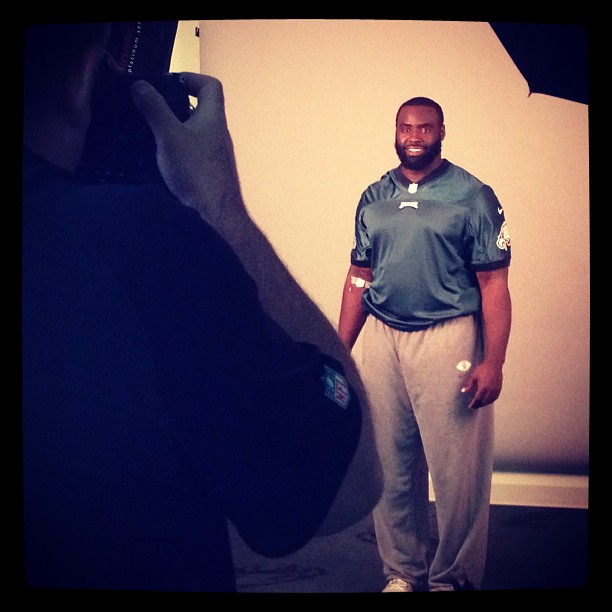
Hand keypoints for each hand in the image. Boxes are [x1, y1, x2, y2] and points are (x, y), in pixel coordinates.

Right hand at [130, 73, 243, 226]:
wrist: (216, 216)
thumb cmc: (198, 175)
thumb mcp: (169, 136)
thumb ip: (155, 109)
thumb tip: (141, 86)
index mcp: (213, 119)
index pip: (210, 85)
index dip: (191, 78)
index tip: (169, 83)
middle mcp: (218, 135)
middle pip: (198, 109)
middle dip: (173, 106)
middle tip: (151, 110)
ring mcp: (215, 155)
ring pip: (193, 133)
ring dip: (173, 130)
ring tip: (151, 136)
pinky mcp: (209, 173)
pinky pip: (192, 154)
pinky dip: (176, 151)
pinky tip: (161, 162)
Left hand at [460, 361, 502, 408]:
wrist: (494, 364)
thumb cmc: (483, 368)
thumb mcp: (474, 376)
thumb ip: (469, 384)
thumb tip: (463, 391)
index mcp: (483, 387)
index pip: (478, 399)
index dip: (474, 404)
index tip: (470, 406)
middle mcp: (490, 390)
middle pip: (484, 401)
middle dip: (479, 405)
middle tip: (474, 406)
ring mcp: (496, 389)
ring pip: (490, 400)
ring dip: (485, 404)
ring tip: (480, 405)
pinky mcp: (499, 388)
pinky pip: (495, 397)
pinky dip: (491, 401)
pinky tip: (487, 401)